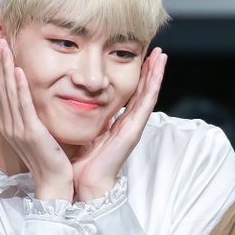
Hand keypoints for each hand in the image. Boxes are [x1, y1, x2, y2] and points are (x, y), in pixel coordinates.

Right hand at [0, 40, 73, 200]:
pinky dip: (19, 87)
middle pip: (0, 89)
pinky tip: (19, 71)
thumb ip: (32, 115)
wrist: (54, 181)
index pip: (0, 92)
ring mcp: (17, 130)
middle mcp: (8, 126)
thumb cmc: (50, 158)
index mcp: (9, 125)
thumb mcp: (37, 132)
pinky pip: (23, 106)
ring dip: (6, 69)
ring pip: (8, 93)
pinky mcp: (30, 133)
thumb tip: (32, 99)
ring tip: (4, 48)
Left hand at [73, 47, 166, 200]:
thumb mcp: (83, 134)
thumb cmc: (82, 164)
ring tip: (162, 55)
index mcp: (117, 125)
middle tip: (157, 51)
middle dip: (150, 71)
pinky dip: (153, 85)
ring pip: (148, 94)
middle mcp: (128, 124)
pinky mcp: (133, 130)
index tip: (141, 60)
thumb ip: (83, 121)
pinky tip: (157, 71)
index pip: (130, 96)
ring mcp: (133, 127)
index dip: (137, 78)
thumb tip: (72, 105)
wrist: (85, 182)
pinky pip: (145, 103)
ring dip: (156, 74)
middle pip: (143, 92)